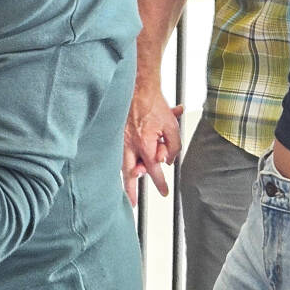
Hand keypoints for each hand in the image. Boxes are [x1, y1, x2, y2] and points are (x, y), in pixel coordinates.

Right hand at [122, 80, 181, 205]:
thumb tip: (168, 160)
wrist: (138, 87)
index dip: (160, 183)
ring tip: (127, 187)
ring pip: (122, 163)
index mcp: (144, 145)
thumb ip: (173, 147)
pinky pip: (119, 151)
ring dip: (126, 176)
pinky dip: (122, 159)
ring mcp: (121, 139)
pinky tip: (124, 163)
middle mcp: (129, 145)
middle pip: (129, 174)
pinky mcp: (116, 133)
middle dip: (130, 190)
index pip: (153, 171)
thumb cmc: (153, 104)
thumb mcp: (172, 127)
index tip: (164, 191)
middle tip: (132, 202)